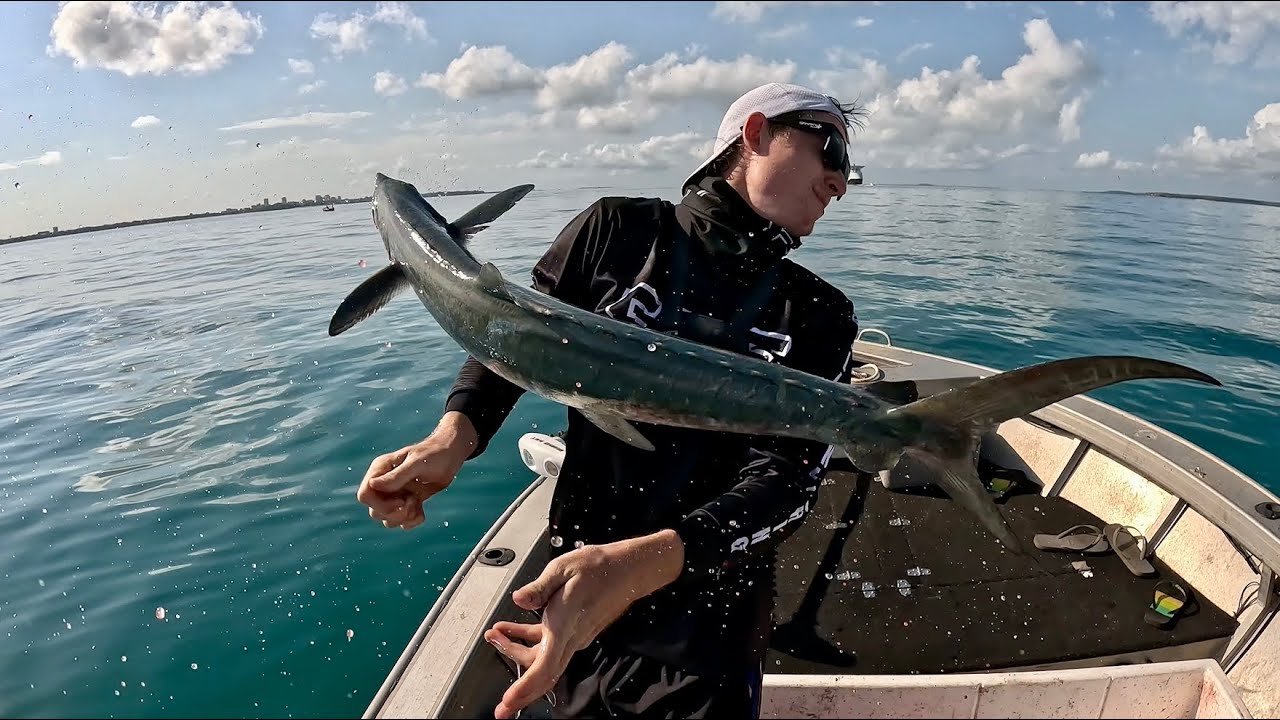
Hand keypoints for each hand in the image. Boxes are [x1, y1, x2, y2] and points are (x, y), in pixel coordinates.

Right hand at [356, 412, 477, 529]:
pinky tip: (422, 512)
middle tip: (412, 503)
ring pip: (386, 519)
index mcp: (381, 469)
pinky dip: (411, 522)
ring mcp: (395, 494)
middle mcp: (384, 483)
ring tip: (417, 504)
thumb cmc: (434, 454)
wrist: (451, 456)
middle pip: (375, 511)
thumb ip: (396, 476)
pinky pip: (401, 522)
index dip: (380, 504)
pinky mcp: (406, 502)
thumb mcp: (417, 464)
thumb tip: (372, 484)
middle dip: (394, 513)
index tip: (401, 500)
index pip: (365, 495)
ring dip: (403, 518)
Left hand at [483, 530, 684, 718]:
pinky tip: (511, 627)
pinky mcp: (573, 632)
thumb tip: (518, 599)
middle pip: (542, 674)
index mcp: (564, 625)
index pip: (543, 667)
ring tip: (495, 635)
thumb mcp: (563, 569)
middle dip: (519, 691)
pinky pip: (547, 646)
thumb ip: (538, 588)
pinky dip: (526, 641)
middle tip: (499, 705)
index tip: (508, 703)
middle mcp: (570, 638)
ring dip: (515, 653)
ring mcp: (573, 637)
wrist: (627, 570)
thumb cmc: (599, 567)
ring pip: (542, 660)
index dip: (524, 688)